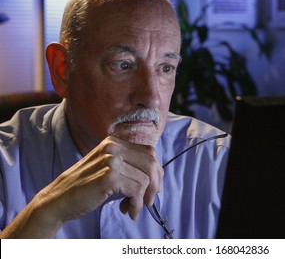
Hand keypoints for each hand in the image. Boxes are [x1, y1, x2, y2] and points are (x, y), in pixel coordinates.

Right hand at [39, 136, 162, 221]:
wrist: (58, 200)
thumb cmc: (86, 188)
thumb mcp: (109, 170)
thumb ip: (129, 168)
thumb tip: (156, 180)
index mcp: (114, 142)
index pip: (149, 152)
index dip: (157, 171)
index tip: (154, 188)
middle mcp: (113, 147)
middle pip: (151, 163)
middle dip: (155, 184)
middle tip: (149, 201)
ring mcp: (111, 160)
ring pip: (145, 179)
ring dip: (142, 199)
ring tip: (131, 208)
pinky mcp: (109, 176)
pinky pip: (137, 190)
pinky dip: (136, 204)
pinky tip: (128, 211)